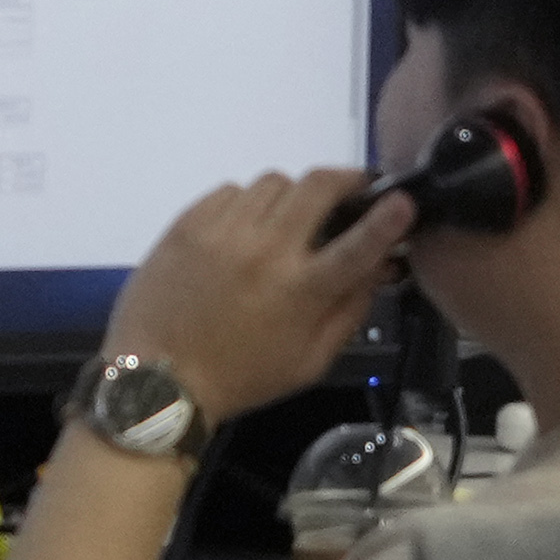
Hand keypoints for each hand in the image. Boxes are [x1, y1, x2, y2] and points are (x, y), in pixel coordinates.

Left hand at [94, 169, 415, 428]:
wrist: (157, 379)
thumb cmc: (242, 376)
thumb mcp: (310, 362)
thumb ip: (350, 310)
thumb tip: (378, 267)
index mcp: (302, 290)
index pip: (360, 241)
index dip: (389, 216)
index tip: (403, 199)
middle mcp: (266, 249)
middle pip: (317, 185)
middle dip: (344, 180)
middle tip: (349, 192)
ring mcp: (224, 230)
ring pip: (274, 182)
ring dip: (292, 196)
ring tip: (288, 219)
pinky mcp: (189, 222)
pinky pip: (232, 190)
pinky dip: (247, 203)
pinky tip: (244, 230)